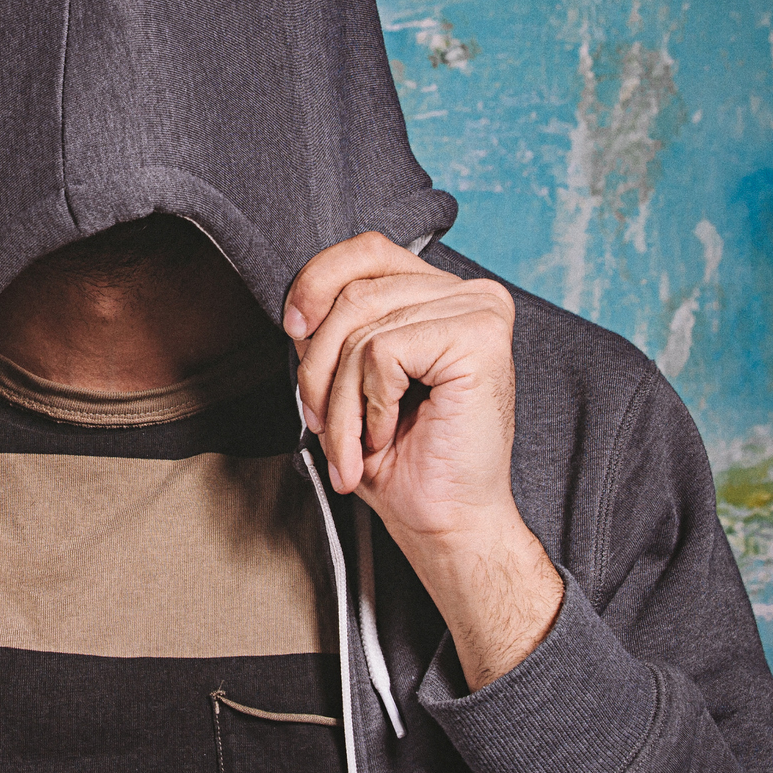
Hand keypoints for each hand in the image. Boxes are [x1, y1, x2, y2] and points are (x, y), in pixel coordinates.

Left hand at [285, 233, 560, 690]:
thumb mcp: (351, 378)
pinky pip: (382, 353)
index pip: (365, 250)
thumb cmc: (402, 459)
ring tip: (355, 444)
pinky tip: (390, 434)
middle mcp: (470, 292)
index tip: (293, 330)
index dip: (316, 281)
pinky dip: (370, 405)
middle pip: (353, 293)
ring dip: (340, 400)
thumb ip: (335, 328)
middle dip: (319, 367)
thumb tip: (300, 305)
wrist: (445, 522)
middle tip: (325, 426)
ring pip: (360, 329)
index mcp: (442, 293)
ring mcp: (479, 310)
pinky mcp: (479, 337)